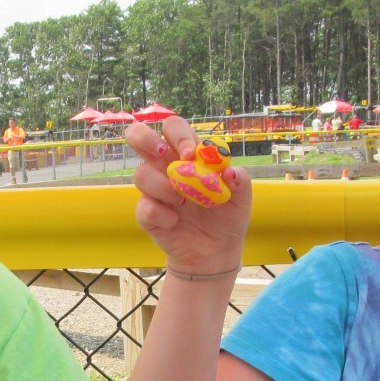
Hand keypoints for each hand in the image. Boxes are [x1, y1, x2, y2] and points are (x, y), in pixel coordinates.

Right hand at [123, 119, 251, 274]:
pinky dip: (163, 216)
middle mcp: (164, 167)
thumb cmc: (226, 218)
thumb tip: (230, 171)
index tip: (190, 154)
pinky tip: (175, 223)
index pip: (173, 127)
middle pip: (138, 135)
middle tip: (163, 154)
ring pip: (141, 174)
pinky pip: (145, 207)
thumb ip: (241, 180)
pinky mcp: (146, 212)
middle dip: (145, 138)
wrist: (215, 252)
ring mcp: (152, 190)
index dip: (178, 135)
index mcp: (186, 155)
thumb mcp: (241, 199)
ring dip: (164, 188)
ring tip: (183, 203)